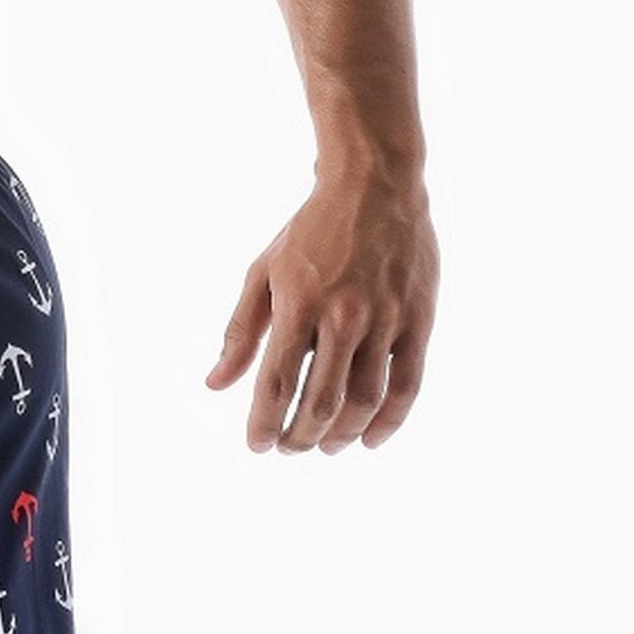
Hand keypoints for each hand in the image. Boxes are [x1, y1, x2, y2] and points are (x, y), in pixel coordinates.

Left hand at [206, 171, 436, 453]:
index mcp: (298, 303)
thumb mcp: (264, 272)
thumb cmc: (311, 231)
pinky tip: (370, 439)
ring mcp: (385, 319)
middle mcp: (343, 316)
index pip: (276, 382)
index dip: (263, 423)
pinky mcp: (418, 320)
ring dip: (342, 436)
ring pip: (364, 401)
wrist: (375, 185)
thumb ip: (240, 331)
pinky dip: (389, 421)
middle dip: (300, 437)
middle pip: (320, 402)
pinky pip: (407, 385)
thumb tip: (215, 384)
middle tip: (289, 448)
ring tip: (325, 446)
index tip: (256, 444)